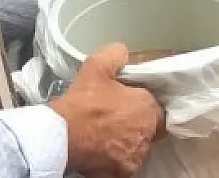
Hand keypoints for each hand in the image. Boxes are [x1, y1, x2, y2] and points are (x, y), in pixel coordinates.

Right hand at [50, 44, 164, 177]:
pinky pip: (124, 164)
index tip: (130, 103)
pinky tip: (103, 149)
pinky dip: (116, 158)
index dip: (144, 105)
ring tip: (107, 134)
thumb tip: (123, 52)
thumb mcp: (97, 66)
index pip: (157, 108)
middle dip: (137, 123)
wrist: (60, 136)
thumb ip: (116, 54)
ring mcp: (135, 156)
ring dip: (127, 140)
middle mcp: (146, 134)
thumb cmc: (82, 103)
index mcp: (147, 108)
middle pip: (149, 128)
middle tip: (116, 117)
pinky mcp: (122, 172)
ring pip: (138, 147)